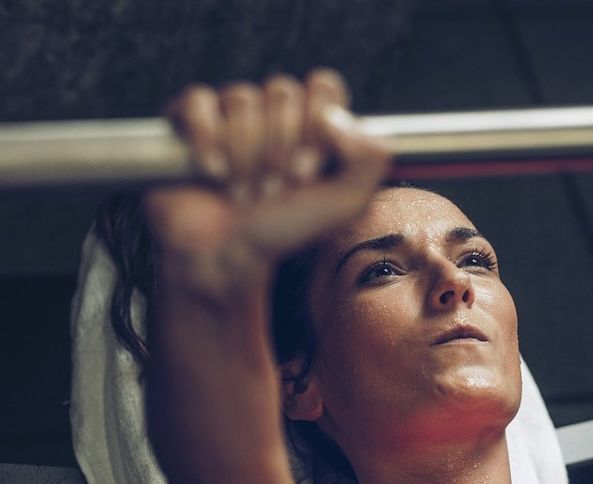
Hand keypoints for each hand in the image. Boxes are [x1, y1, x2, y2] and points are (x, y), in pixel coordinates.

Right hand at [144, 69, 389, 295]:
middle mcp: (274, 112)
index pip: (324, 86)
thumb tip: (336, 116)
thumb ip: (371, 159)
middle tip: (275, 190)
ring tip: (243, 192)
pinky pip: (199, 102)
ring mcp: (230, 114)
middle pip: (282, 90)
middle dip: (281, 149)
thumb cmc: (286, 230)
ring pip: (242, 98)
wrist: (229, 256)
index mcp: (314, 123)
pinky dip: (207, 139)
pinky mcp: (188, 120)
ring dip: (246, 155)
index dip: (317, 127)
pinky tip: (213, 172)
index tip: (308, 174)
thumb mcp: (347, 202)